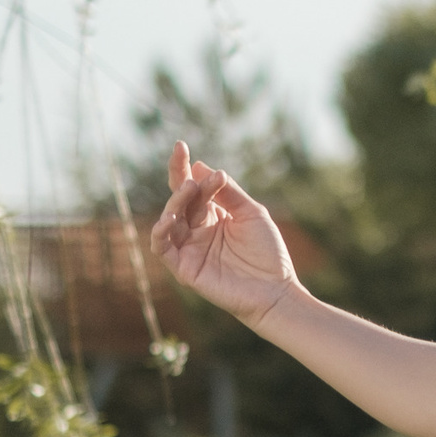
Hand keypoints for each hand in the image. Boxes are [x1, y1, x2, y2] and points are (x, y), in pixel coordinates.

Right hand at [149, 140, 299, 328]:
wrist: (275, 290)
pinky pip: (162, 248)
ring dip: (175, 202)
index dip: (184, 167)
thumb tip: (201, 167)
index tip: (181, 146)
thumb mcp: (251, 213)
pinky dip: (160, 232)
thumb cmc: (268, 253)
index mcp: (213, 215)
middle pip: (179, 200)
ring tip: (190, 189)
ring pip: (169, 220)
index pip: (193, 188)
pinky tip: (168, 219)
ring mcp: (189, 249)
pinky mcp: (184, 269)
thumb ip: (227, 192)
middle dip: (179, 179)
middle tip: (188, 167)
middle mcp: (197, 230)